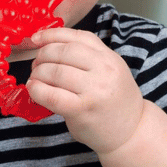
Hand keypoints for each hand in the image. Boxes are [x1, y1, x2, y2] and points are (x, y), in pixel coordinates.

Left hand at [27, 28, 144, 153]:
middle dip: (43, 55)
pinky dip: (37, 90)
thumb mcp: (110, 71)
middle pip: (63, 51)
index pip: (77, 36)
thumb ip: (88, 57)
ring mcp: (94, 90)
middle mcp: (104, 70)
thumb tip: (48, 46)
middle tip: (36, 64)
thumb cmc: (114, 101)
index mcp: (109, 57)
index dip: (52, 34)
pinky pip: (52, 95)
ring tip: (35, 79)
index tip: (36, 38)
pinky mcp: (82, 110)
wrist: (132, 132)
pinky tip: (34, 89)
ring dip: (38, 73)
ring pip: (55, 71)